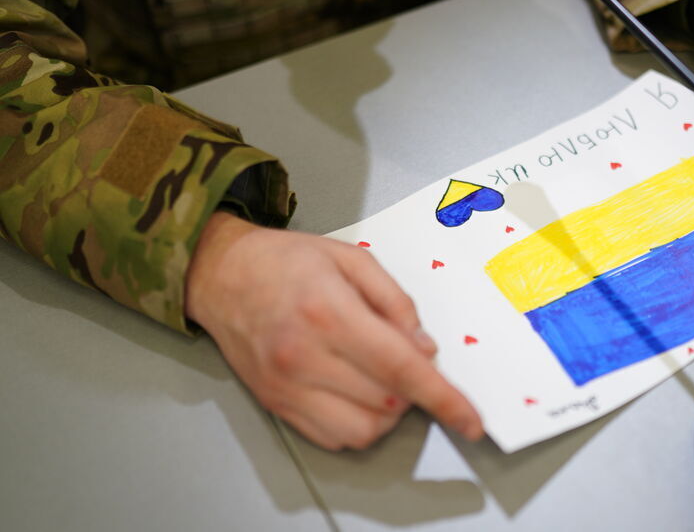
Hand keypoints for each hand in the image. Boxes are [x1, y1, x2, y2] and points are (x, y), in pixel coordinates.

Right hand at [185, 211, 482, 449]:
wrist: (221, 274)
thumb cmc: (286, 261)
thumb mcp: (351, 258)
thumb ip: (396, 302)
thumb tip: (425, 349)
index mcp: (329, 312)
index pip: (400, 368)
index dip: (442, 398)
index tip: (469, 419)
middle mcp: (305, 356)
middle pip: (387, 403)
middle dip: (414, 391)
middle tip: (405, 359)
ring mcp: (287, 386)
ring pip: (363, 430)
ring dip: (388, 413)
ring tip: (381, 378)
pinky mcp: (275, 404)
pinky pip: (333, 437)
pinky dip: (358, 424)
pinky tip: (356, 392)